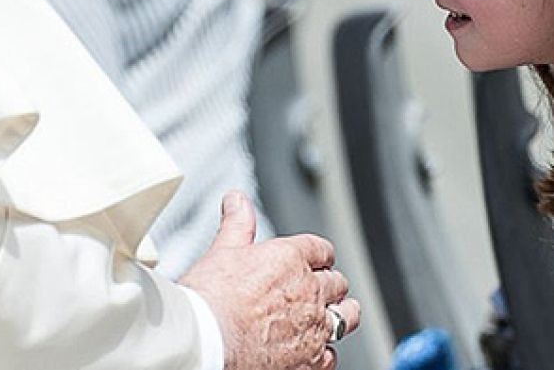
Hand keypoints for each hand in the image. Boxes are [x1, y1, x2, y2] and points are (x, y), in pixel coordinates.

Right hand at [179, 192, 360, 369]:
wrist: (208, 342)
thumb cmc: (211, 298)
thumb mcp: (222, 251)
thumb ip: (237, 224)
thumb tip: (237, 200)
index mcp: (291, 259)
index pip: (321, 250)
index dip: (320, 254)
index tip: (318, 259)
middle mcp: (310, 292)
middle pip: (337, 283)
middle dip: (331, 284)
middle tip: (324, 288)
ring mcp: (313, 328)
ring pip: (346, 318)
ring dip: (342, 315)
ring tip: (336, 316)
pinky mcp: (309, 361)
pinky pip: (331, 356)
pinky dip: (326, 353)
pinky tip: (317, 352)